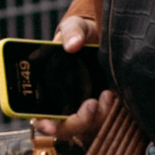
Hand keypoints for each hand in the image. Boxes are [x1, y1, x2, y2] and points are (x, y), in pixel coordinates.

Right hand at [32, 14, 115, 144]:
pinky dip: (110, 111)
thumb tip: (72, 45)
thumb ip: (72, 32)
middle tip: (91, 104)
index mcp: (48, 88)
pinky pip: (105, 119)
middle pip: (66, 128)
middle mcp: (64, 103)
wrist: (102, 37)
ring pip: (88, 127)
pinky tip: (114, 95)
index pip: (40, 116)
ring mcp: (84, 107)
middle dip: (78, 122)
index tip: (49, 126)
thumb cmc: (80, 34)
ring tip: (108, 95)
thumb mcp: (75, 27)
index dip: (43, 125)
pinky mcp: (103, 107)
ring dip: (98, 116)